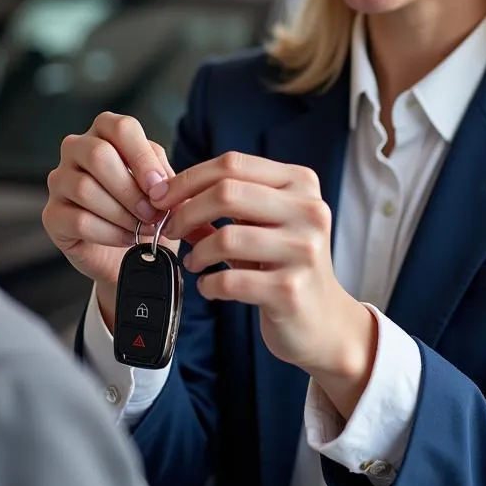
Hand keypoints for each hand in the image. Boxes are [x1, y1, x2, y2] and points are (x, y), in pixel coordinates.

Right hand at [43, 112, 179, 326]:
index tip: (160, 189)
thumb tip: (170, 188)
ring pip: (84, 188)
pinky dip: (108, 232)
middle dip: (131, 189)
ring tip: (143, 229)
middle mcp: (77, 149)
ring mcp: (59, 180)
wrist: (127, 254)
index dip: (142, 158)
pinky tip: (126, 239)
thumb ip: (169, 181)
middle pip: (98, 155)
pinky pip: (77, 219)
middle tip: (153, 214)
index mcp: (106, 132)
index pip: (121, 128)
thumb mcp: (163, 190)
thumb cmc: (145, 212)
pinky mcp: (52, 214)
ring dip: (122, 213)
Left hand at [153, 153, 375, 397]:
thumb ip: (223, 204)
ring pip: (226, 237)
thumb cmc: (284, 264)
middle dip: (185, 211)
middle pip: (227, 192)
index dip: (189, 178)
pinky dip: (208, 284)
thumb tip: (168, 195)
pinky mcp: (291, 290)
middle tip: (170, 229)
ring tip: (193, 262)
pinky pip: (230, 280)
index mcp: (301, 183)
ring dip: (197, 252)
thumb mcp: (262, 224)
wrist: (324, 321)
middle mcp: (309, 211)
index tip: (161, 196)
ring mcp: (304, 250)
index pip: (233, 164)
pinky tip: (208, 286)